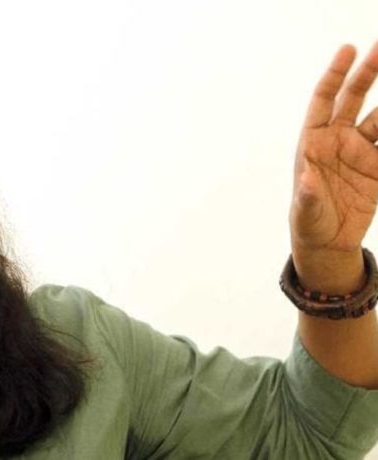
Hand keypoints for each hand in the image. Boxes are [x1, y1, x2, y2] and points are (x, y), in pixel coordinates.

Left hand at [291, 43, 377, 291]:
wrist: (328, 242)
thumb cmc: (309, 222)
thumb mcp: (305, 211)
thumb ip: (307, 196)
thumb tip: (305, 180)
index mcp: (314, 142)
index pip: (324, 100)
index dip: (335, 74)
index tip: (348, 50)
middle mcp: (338, 140)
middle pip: (354, 99)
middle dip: (368, 73)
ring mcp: (361, 152)